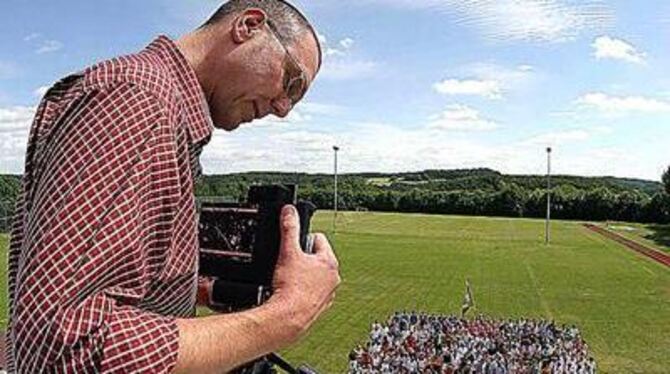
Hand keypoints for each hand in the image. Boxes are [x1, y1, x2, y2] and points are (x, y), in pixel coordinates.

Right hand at [267, 205, 340, 341]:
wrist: (287, 318)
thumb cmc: (290, 287)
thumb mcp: (287, 252)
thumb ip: (289, 228)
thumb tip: (289, 211)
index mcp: (329, 262)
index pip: (318, 239)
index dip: (303, 240)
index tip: (293, 248)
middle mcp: (334, 278)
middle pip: (317, 258)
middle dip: (303, 259)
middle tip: (289, 265)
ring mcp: (329, 294)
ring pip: (316, 276)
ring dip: (304, 275)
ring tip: (290, 280)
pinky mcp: (320, 307)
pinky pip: (313, 293)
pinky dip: (304, 291)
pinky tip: (293, 293)